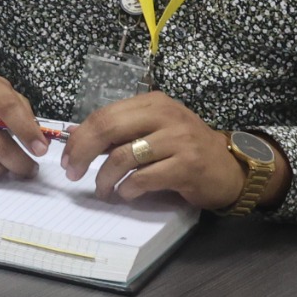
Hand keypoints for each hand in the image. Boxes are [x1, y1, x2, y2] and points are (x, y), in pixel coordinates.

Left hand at [63, 92, 273, 209]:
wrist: (229, 169)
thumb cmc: (184, 151)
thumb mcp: (152, 132)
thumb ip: (119, 132)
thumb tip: (74, 134)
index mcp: (154, 103)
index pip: (104, 115)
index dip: (80, 138)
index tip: (67, 159)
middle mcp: (166, 116)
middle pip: (108, 129)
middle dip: (82, 154)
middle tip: (73, 173)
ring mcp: (179, 140)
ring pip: (122, 157)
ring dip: (105, 179)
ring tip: (104, 190)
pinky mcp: (187, 165)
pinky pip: (142, 179)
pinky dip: (127, 190)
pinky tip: (126, 194)